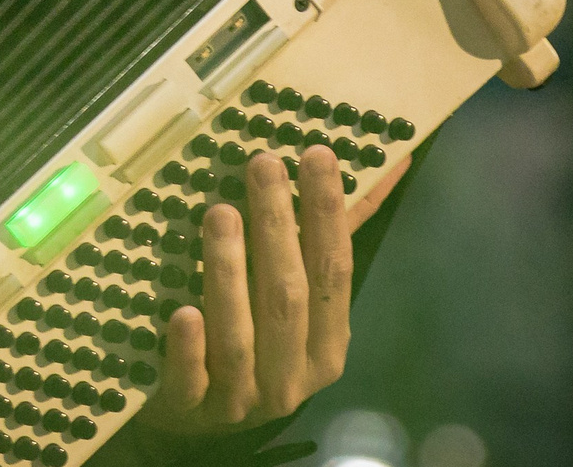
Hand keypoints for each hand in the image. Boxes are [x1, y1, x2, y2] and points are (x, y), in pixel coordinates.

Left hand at [131, 145, 404, 440]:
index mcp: (326, 345)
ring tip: (219, 212)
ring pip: (241, 336)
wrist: (193, 417)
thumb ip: (331, 236)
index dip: (327, 214)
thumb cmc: (255, 338)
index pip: (333, 273)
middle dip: (277, 228)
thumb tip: (389, 164)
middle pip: (288, 298)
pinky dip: (190, 348)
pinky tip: (183, 312)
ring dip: (230, 273)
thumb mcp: (298, 296)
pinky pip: (193, 380)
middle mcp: (292, 376)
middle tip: (262, 163)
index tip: (315, 154)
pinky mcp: (191, 409)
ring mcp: (242, 398)